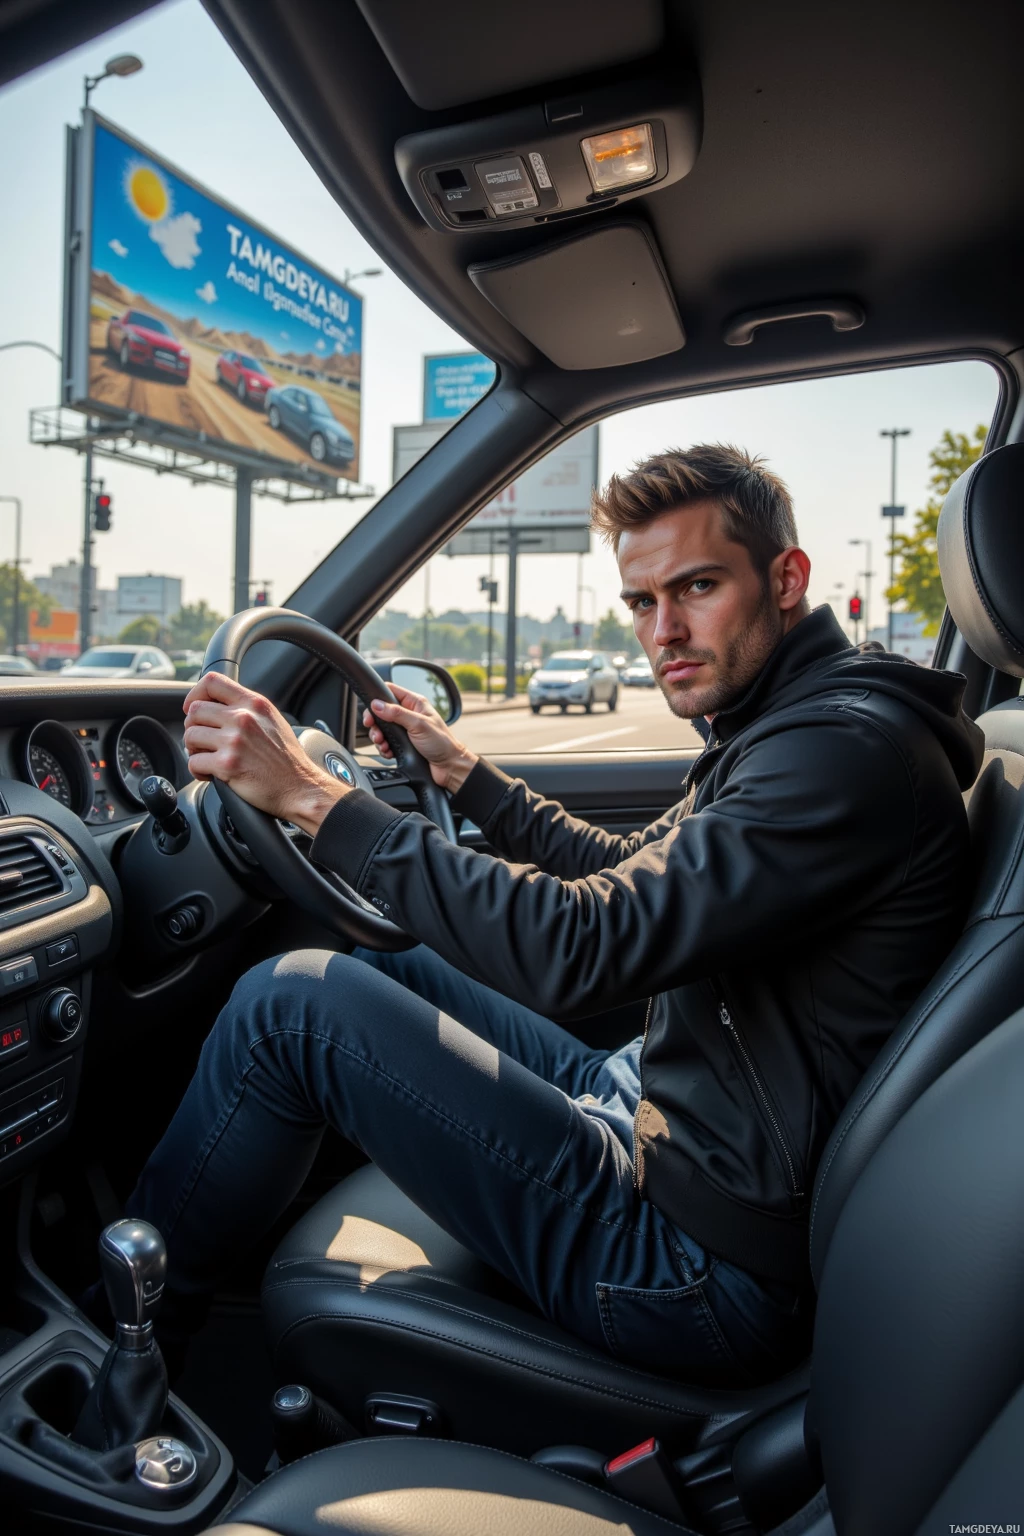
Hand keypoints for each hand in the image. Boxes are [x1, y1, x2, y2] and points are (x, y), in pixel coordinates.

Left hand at [182, 672, 345, 834]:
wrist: (300, 787)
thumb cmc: (287, 759)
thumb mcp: (272, 720)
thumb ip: (247, 709)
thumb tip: (217, 705)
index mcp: (254, 703)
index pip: (213, 682)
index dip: (195, 694)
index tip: (193, 708)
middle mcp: (243, 718)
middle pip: (195, 710)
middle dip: (192, 727)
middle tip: (202, 741)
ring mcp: (234, 741)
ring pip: (190, 735)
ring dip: (193, 750)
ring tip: (207, 758)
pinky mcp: (227, 764)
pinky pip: (194, 762)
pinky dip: (197, 770)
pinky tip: (210, 774)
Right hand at [364, 683, 476, 793]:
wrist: (449, 767)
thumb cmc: (442, 743)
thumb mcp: (419, 724)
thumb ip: (397, 713)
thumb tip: (377, 704)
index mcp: (415, 703)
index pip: (390, 691)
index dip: (377, 698)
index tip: (370, 710)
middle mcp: (409, 714)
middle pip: (381, 712)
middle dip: (375, 723)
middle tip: (375, 731)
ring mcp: (405, 729)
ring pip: (382, 729)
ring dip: (379, 737)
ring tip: (383, 744)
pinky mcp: (403, 743)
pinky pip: (386, 742)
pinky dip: (384, 748)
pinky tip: (389, 751)